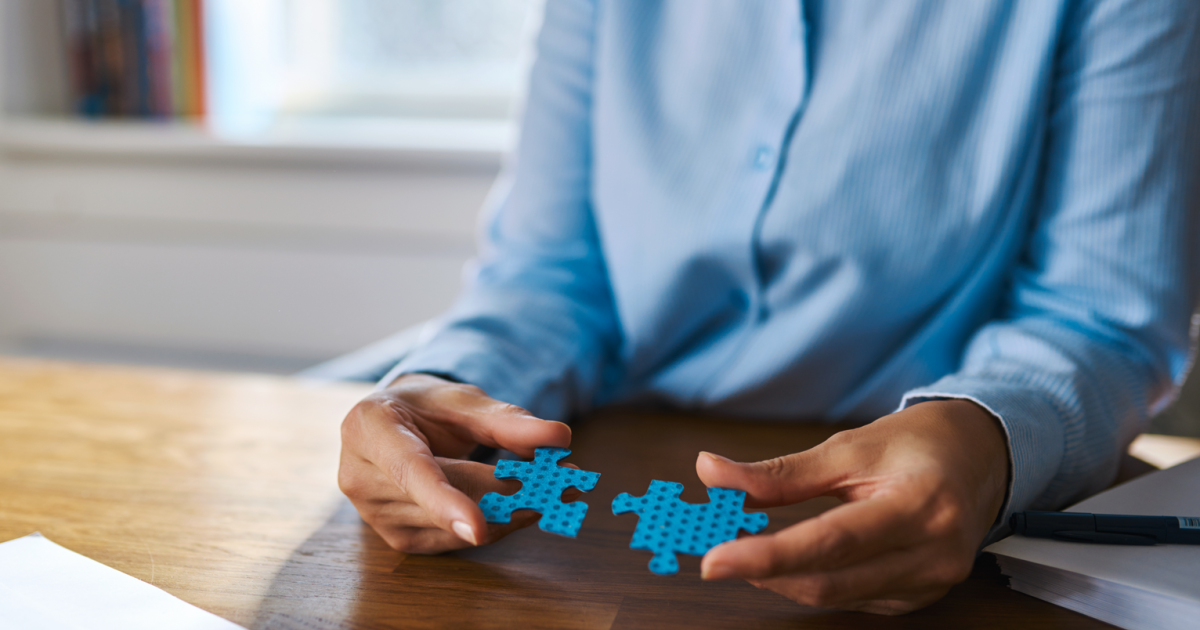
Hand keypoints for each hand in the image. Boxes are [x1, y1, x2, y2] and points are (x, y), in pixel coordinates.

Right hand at [339, 373, 571, 552]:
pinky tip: (524, 507)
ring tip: (555, 489)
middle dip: (509, 491)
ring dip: (511, 511)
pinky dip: (496, 525)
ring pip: (455, 527)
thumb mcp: (463, 400)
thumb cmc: (426, 408)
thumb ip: (508, 420)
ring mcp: (375, 516)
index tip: (477, 528)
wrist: (396, 425)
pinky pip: (455, 542)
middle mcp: (360, 477)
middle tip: (566, 480)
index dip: (443, 500)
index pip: (408, 471)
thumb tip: (558, 436)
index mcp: (368, 428)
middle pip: (446, 498)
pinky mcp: (398, 539)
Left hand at [696, 400, 1008, 614]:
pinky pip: (854, 600)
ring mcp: (932, 582)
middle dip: (767, 572)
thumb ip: (780, 472)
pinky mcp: (921, 596)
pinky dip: (815, 582)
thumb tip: (711, 473)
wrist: (978, 457)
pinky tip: (794, 561)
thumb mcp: (848, 446)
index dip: (768, 555)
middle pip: (832, 581)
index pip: (832, 542)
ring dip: (785, 578)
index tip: (715, 558)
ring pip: (838, 597)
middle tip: (718, 556)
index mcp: (920, 503)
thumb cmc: (916, 445)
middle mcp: (934, 552)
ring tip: (748, 551)